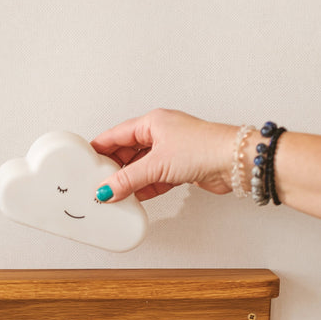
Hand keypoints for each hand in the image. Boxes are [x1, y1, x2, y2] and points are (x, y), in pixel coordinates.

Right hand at [91, 109, 235, 201]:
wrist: (235, 162)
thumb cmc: (205, 147)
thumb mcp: (157, 164)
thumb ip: (128, 180)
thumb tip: (108, 190)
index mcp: (153, 122)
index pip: (116, 135)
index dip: (99, 148)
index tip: (85, 160)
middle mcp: (162, 134)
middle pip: (127, 152)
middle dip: (114, 169)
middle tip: (98, 182)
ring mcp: (171, 152)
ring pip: (141, 167)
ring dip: (129, 181)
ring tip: (114, 193)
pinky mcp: (180, 168)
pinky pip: (154, 179)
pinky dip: (144, 188)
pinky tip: (135, 197)